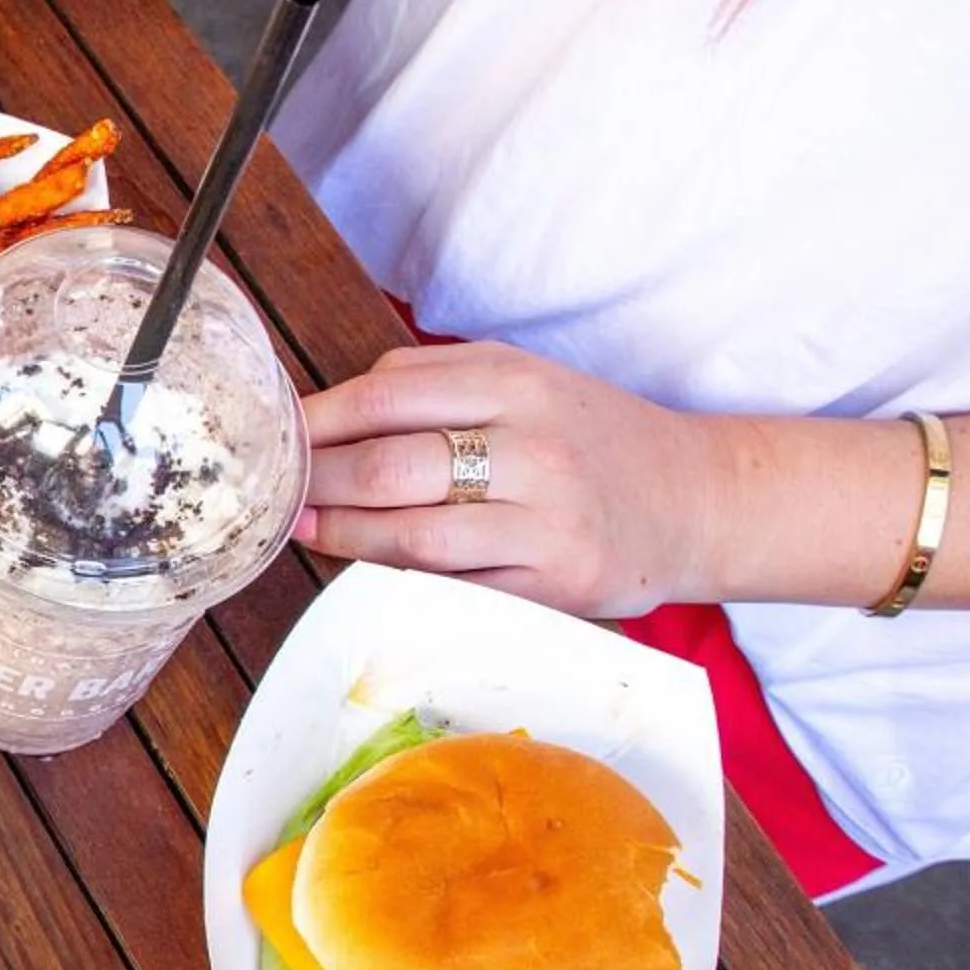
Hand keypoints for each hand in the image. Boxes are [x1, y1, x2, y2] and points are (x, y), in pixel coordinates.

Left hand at [294, 342, 734, 616]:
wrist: (696, 500)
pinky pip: (453, 586)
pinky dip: (398, 578)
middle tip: (275, 492)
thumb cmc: (588, 438)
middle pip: (389, 467)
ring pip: (412, 535)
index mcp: (516, 382)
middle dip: (317, 482)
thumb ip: (431, 384)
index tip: (274, 438)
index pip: (386, 395)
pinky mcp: (556, 587)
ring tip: (305, 529)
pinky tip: (366, 566)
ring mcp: (546, 522)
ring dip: (342, 536)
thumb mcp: (523, 381)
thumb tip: (325, 413)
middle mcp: (533, 447)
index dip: (317, 421)